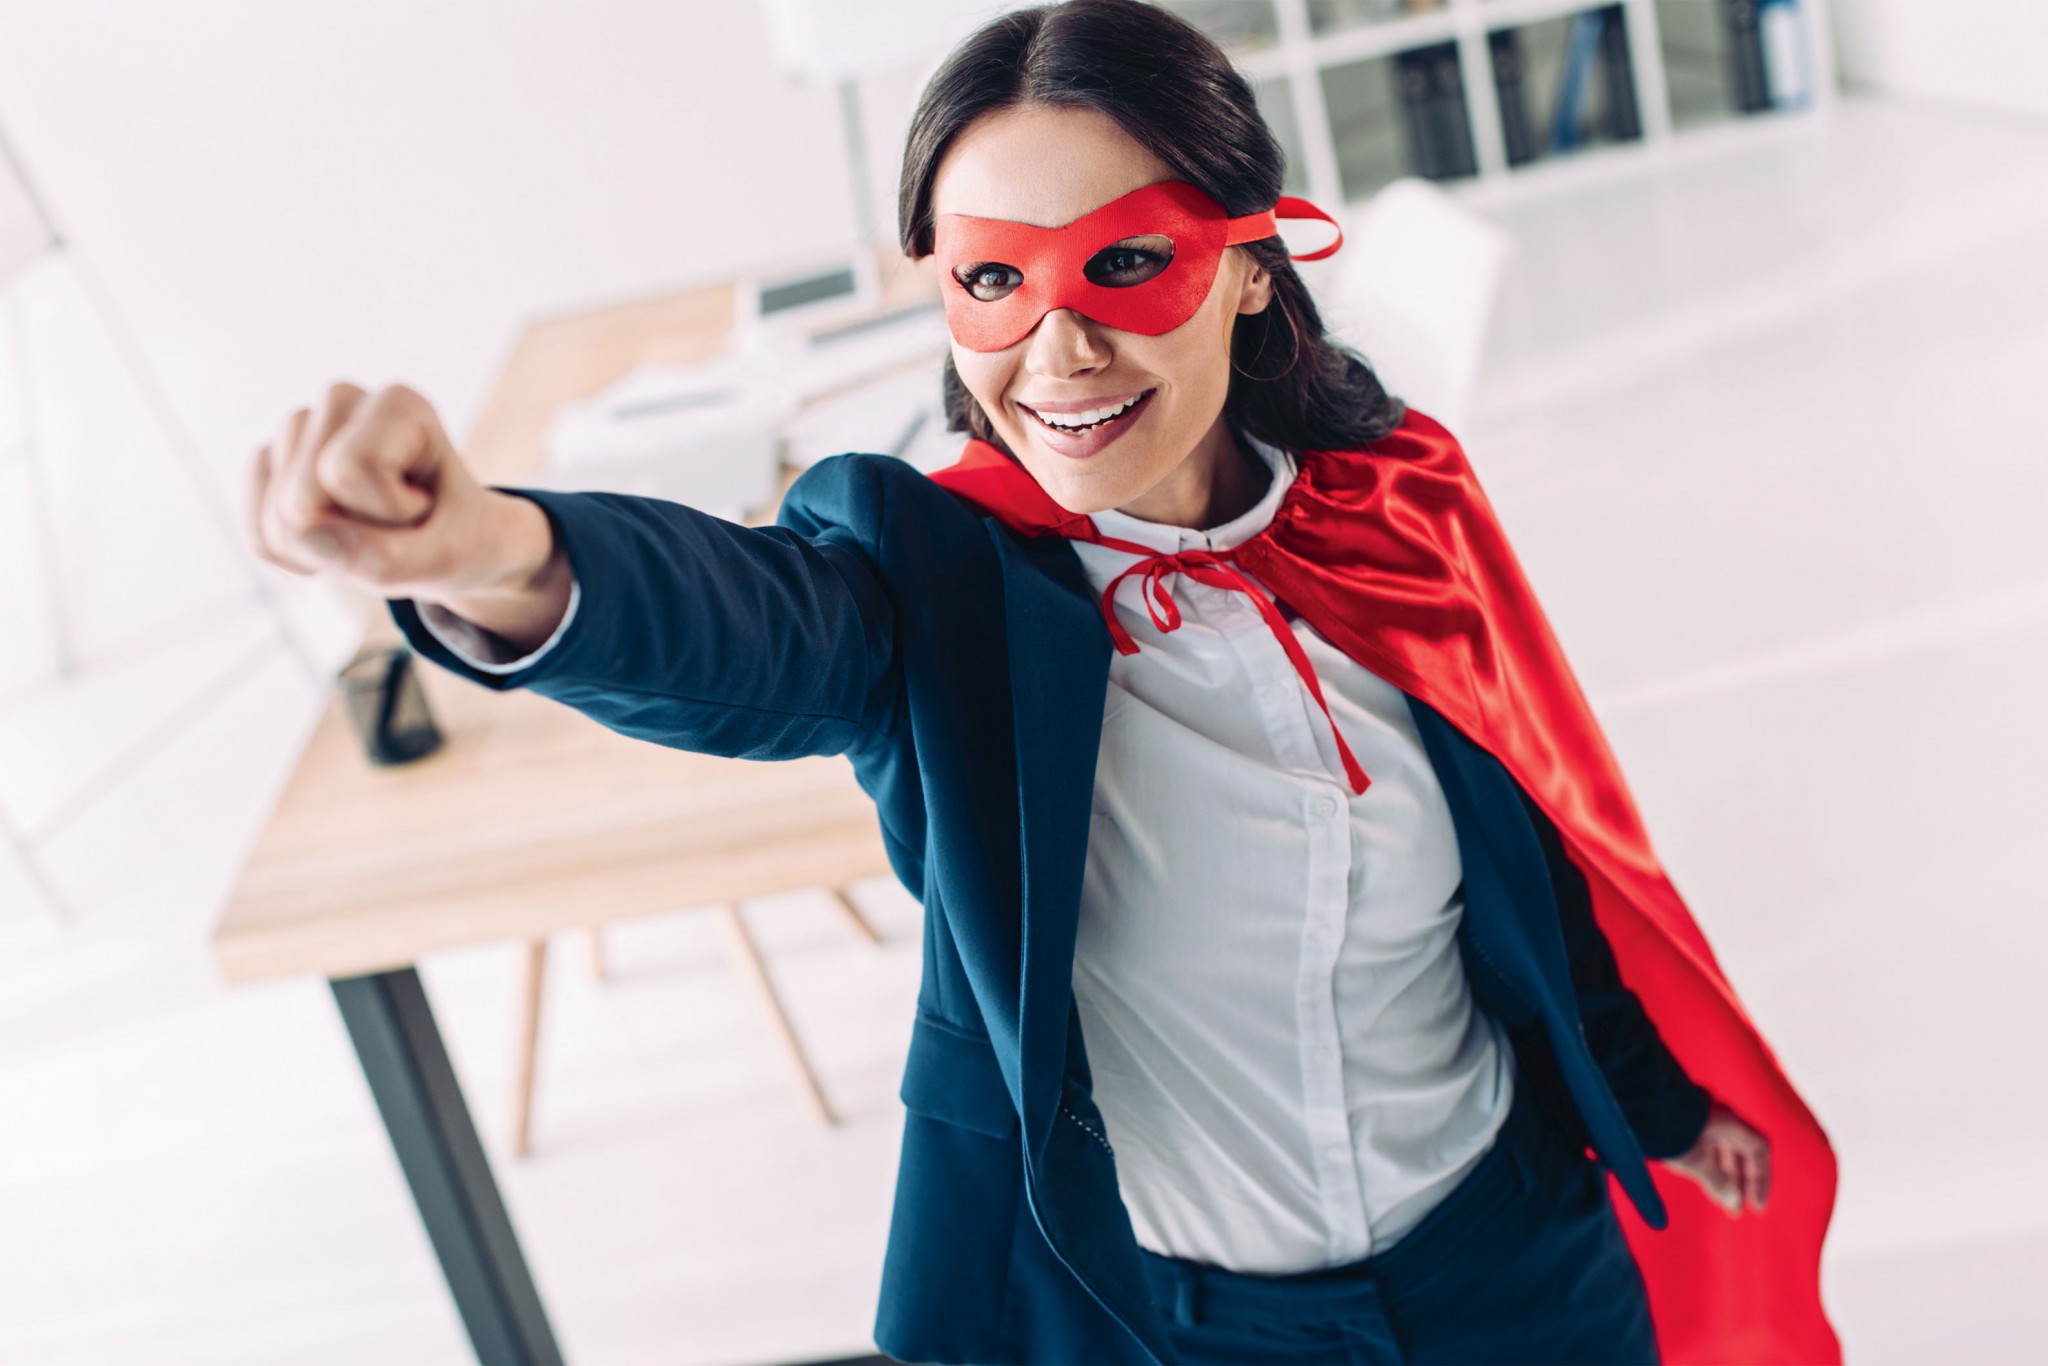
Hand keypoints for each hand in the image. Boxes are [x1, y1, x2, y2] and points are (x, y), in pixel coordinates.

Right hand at [246, 381, 569, 647]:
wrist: (453, 541)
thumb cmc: (458, 540)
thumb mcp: (446, 561)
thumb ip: (384, 557)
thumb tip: (301, 533)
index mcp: (400, 404)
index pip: (351, 471)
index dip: (390, 512)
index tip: (424, 505)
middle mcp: (342, 400)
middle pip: (304, 500)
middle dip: (354, 537)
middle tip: (397, 526)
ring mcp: (298, 429)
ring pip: (279, 521)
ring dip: (327, 551)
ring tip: (371, 530)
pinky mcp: (269, 463)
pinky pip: (261, 539)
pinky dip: (299, 561)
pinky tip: (336, 542)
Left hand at [1663, 1098, 1770, 1216]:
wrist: (1631, 1095)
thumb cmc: (1665, 1126)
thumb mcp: (1694, 1159)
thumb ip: (1717, 1181)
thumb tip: (1733, 1201)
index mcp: (1729, 1120)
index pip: (1759, 1149)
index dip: (1760, 1179)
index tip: (1755, 1205)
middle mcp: (1716, 1114)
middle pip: (1739, 1150)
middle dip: (1738, 1182)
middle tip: (1734, 1208)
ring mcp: (1697, 1114)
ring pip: (1718, 1147)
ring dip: (1720, 1174)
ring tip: (1717, 1198)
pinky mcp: (1678, 1116)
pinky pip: (1700, 1141)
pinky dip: (1703, 1162)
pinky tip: (1694, 1175)